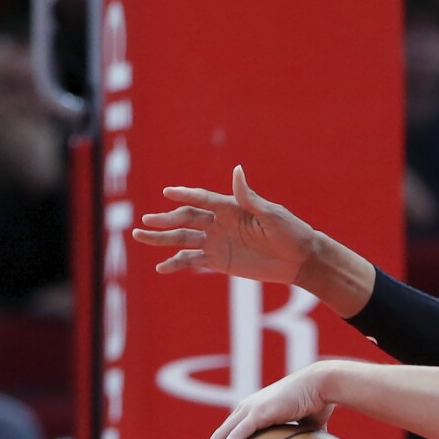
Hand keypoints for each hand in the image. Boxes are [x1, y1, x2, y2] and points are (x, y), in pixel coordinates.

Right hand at [132, 165, 316, 284]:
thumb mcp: (272, 215)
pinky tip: (160, 268)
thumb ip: (250, 198)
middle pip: (186, 218)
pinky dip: (175, 263)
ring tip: (138, 237)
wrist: (299, 259)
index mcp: (232, 208)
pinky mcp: (218, 261)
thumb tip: (236, 170)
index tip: (168, 192)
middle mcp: (220, 223)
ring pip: (182, 238)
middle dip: (166, 220)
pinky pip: (191, 260)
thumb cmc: (291, 232)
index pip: (203, 199)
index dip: (186, 195)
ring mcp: (216, 241)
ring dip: (161, 238)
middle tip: (146, 221)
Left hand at [188, 361, 336, 438]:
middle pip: (218, 435)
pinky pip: (235, 436)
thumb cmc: (319, 403)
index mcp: (256, 411)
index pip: (230, 433)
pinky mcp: (257, 413)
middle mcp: (247, 409)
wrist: (322, 385)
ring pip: (220, 436)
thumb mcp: (308, 426)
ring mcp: (250, 410)